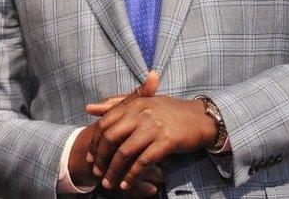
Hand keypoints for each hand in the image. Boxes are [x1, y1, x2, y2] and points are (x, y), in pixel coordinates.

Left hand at [85, 92, 216, 190]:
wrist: (200, 119)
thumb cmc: (169, 112)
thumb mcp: (143, 103)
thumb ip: (116, 105)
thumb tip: (88, 108)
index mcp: (134, 104)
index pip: (105, 123)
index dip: (95, 142)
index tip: (91, 157)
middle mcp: (141, 113)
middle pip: (111, 138)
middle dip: (101, 158)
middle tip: (97, 172)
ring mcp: (153, 127)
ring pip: (125, 152)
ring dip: (114, 171)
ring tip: (109, 183)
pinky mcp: (166, 141)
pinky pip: (143, 161)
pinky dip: (132, 175)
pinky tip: (127, 184)